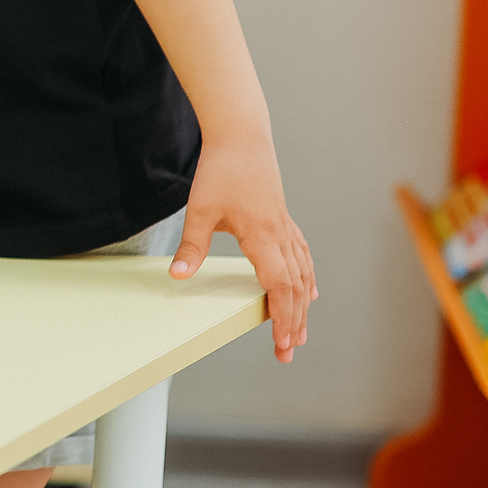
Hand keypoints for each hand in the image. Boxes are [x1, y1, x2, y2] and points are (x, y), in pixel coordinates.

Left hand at [171, 134, 315, 361]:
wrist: (241, 136)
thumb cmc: (221, 171)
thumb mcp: (200, 209)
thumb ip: (192, 246)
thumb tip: (177, 277)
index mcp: (263, 237)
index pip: (278, 287)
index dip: (281, 317)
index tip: (282, 343)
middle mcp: (280, 237)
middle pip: (294, 288)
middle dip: (292, 322)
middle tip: (288, 352)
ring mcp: (285, 228)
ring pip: (301, 275)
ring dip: (302, 305)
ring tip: (300, 332)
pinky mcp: (282, 219)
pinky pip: (301, 257)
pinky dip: (306, 278)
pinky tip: (309, 291)